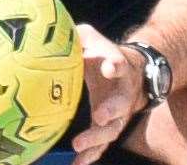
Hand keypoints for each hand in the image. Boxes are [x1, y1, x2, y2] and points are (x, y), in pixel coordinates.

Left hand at [72, 24, 148, 164]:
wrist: (132, 73)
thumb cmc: (104, 53)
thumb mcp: (93, 38)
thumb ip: (80, 35)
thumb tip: (55, 34)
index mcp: (118, 66)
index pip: (118, 63)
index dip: (114, 65)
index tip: (110, 67)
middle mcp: (122, 92)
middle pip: (120, 104)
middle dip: (111, 109)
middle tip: (99, 115)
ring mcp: (118, 113)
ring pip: (112, 129)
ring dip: (97, 138)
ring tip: (79, 145)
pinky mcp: (109, 127)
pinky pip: (101, 144)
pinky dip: (91, 154)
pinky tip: (77, 163)